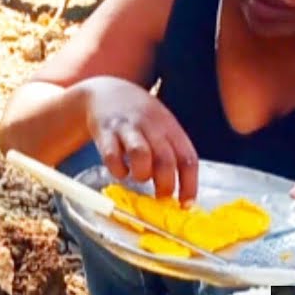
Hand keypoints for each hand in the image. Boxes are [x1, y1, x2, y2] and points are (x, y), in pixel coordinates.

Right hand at [72, 76, 198, 202]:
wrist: (105, 92)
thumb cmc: (138, 115)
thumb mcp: (161, 124)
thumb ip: (170, 151)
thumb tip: (180, 189)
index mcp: (170, 126)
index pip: (187, 158)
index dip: (189, 184)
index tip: (186, 203)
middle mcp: (151, 126)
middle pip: (165, 159)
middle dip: (165, 184)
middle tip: (161, 196)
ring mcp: (127, 128)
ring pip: (140, 155)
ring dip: (142, 174)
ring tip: (140, 177)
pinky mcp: (105, 132)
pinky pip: (112, 156)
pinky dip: (118, 170)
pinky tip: (120, 171)